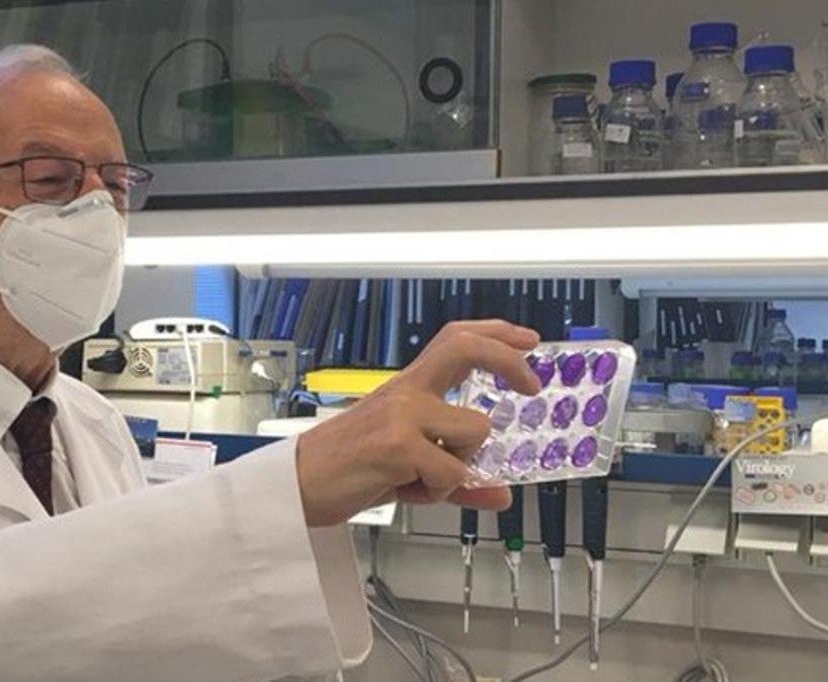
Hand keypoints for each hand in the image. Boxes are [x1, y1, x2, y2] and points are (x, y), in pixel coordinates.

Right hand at [296, 320, 540, 526]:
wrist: (296, 485)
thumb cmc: (345, 469)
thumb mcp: (408, 467)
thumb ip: (458, 475)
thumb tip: (501, 493)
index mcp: (407, 388)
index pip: (453, 340)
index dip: (494, 333)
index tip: (526, 339)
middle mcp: (405, 392)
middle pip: (465, 349)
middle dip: (507, 360)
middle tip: (530, 384)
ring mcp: (401, 415)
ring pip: (475, 431)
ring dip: (463, 465)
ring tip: (427, 479)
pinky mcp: (397, 445)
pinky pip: (453, 473)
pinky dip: (440, 492)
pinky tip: (409, 490)